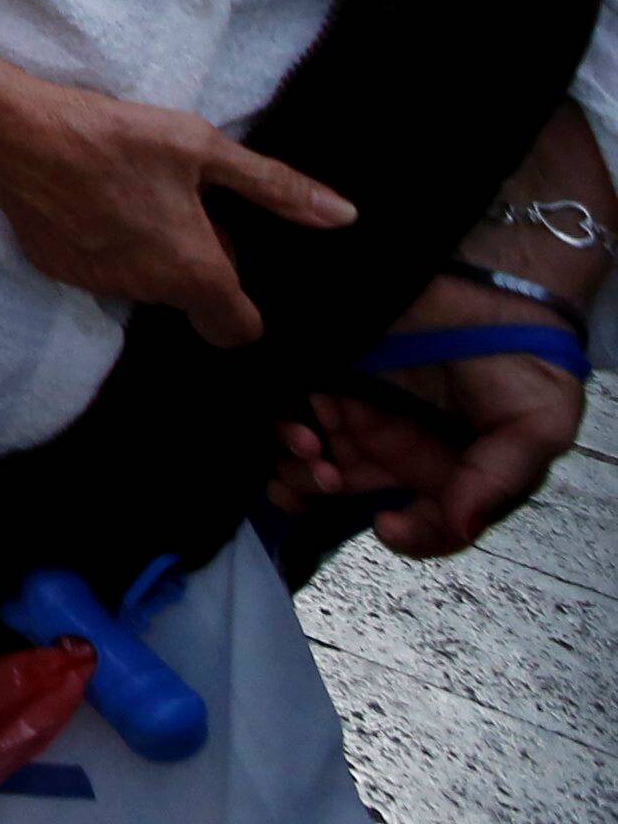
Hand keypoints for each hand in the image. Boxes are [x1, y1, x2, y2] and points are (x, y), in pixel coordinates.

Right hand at [0, 71, 353, 347]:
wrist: (12, 129)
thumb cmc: (116, 135)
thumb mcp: (203, 147)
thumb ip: (276, 187)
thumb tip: (346, 217)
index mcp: (193, 269)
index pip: (238, 329)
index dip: (244, 303)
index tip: (226, 253)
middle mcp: (147, 291)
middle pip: (189, 297)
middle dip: (194, 262)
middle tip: (177, 200)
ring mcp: (96, 285)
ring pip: (144, 283)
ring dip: (150, 253)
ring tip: (130, 193)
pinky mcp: (55, 270)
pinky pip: (99, 270)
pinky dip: (104, 245)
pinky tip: (88, 199)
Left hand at [274, 312, 582, 558]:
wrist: (498, 290)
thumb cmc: (526, 364)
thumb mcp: (536, 428)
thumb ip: (498, 479)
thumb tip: (465, 528)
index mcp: (448, 475)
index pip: (423, 522)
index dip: (405, 532)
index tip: (385, 523)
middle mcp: (398, 451)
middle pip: (347, 491)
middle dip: (322, 490)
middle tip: (324, 474)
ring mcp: (362, 411)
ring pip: (312, 453)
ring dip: (297, 458)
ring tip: (306, 440)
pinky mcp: (333, 373)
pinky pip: (294, 404)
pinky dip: (286, 414)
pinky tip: (301, 410)